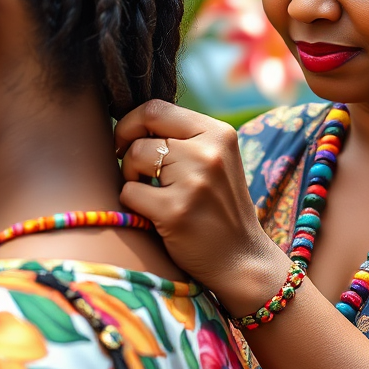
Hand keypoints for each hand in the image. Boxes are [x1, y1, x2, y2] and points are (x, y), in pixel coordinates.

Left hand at [115, 100, 288, 314]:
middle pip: (142, 136)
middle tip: (137, 173)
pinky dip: (133, 205)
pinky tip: (154, 216)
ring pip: (133, 159)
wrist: (241, 260)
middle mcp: (209, 153)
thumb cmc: (219, 208)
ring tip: (152, 196)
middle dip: (129, 154)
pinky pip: (129, 192)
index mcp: (219, 134)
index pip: (156, 108)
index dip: (132, 122)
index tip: (127, 140)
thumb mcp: (215, 162)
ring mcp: (194, 182)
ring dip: (131, 179)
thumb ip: (183, 139)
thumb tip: (129, 122)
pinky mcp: (176, 211)